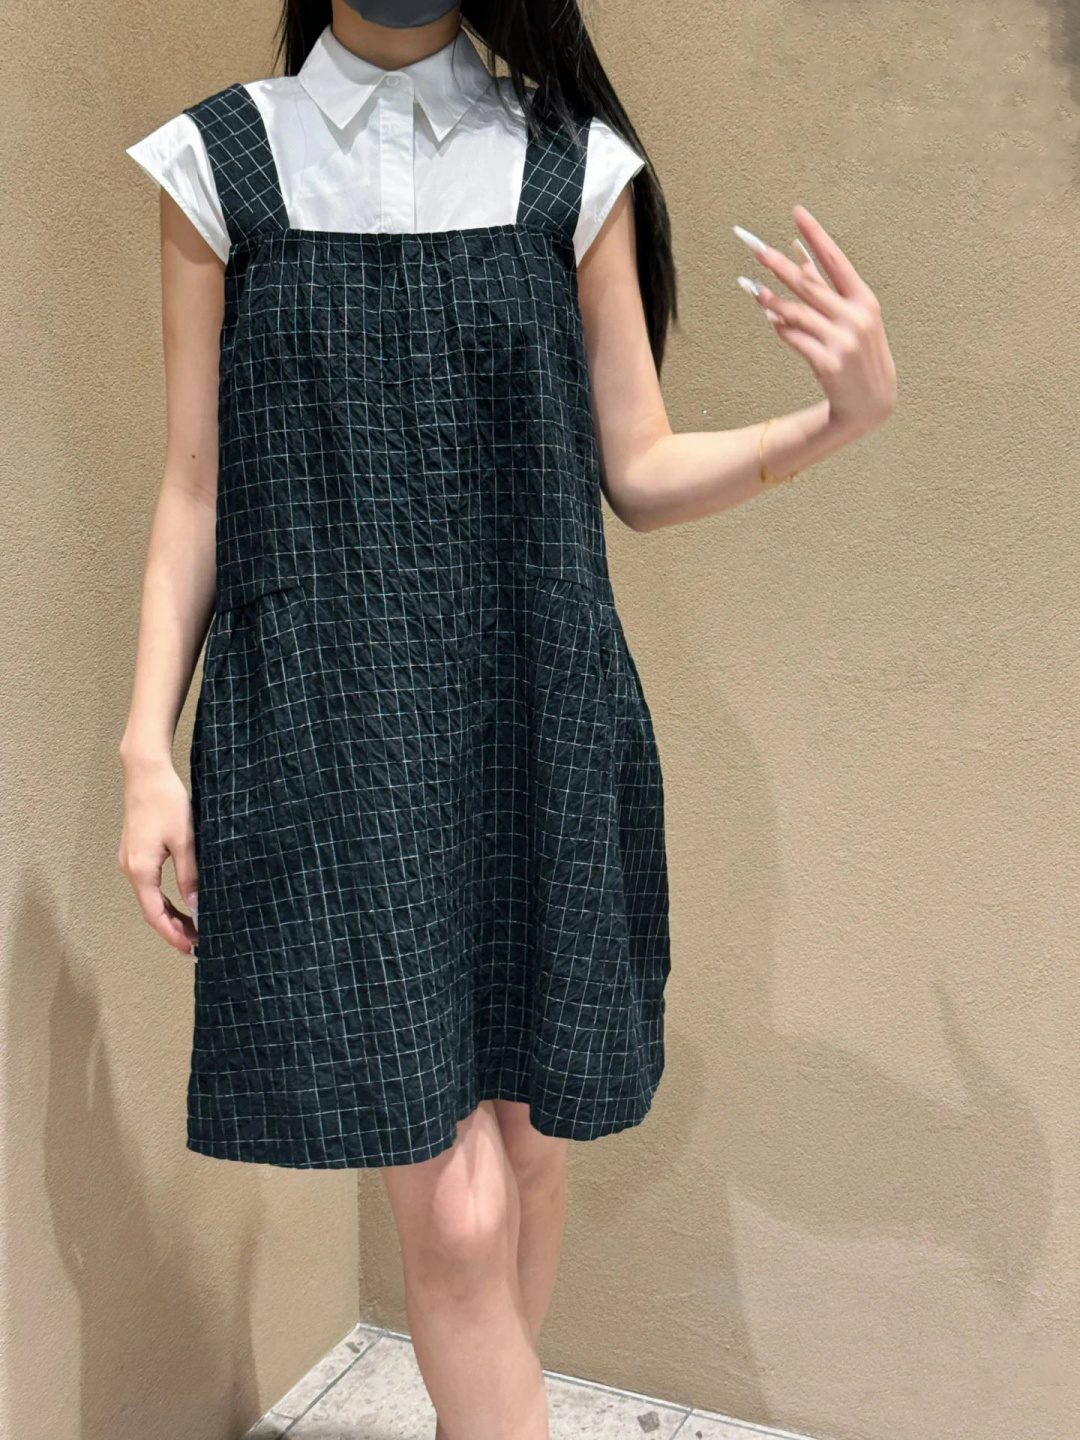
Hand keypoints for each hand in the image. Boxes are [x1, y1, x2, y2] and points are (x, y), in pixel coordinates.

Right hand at [117, 754, 198, 953]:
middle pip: (151, 910)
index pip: (155, 914)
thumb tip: (196, 907)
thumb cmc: (166, 802)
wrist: (146, 772)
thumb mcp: (185, 840)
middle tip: (198, 943)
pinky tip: (182, 902)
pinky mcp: (135, 851)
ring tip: (193, 928)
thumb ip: (190, 875)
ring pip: (150, 898)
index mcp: (141, 870)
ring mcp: (130, 860)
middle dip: (173, 928)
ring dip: (170, 914)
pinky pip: (149, 884)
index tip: (191, 949)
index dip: (173, 934)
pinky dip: (165, 898)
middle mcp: (130, 869)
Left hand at [735, 205, 897, 438]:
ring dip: (772, 301)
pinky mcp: (828, 364)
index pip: (836, 259)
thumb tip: (800, 258)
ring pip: (797, 312)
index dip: (816, 235)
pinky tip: (770, 321)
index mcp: (865, 300)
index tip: (797, 213)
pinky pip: (796, 339)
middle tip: (756, 250)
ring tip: (752, 289)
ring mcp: (843, 341)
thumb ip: (828, 290)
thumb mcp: (855, 319)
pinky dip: (781, 329)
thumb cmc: (860, 354)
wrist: (871, 402)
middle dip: (780, 265)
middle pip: (810, 284)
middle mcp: (856, 317)